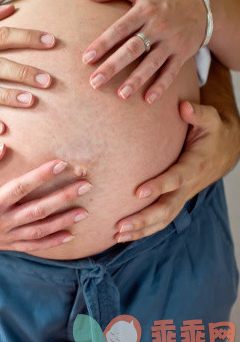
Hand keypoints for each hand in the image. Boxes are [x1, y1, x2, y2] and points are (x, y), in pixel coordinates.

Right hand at [0, 144, 92, 251]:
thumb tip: (2, 148)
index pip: (20, 188)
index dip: (42, 175)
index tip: (62, 163)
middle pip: (37, 211)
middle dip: (63, 198)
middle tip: (85, 185)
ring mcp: (2, 237)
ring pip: (38, 231)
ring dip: (63, 221)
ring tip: (85, 211)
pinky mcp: (4, 244)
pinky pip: (32, 246)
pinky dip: (51, 242)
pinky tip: (69, 235)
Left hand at [82, 0, 206, 103]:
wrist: (202, 7)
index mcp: (144, 11)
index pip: (119, 29)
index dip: (103, 43)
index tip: (86, 59)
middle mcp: (157, 27)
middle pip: (132, 49)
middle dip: (113, 66)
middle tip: (95, 82)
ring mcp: (171, 42)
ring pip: (151, 63)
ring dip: (136, 80)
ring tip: (121, 95)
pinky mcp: (182, 54)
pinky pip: (171, 72)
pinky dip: (161, 86)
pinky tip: (148, 100)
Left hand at [115, 100, 239, 241]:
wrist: (225, 150)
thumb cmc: (213, 132)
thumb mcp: (210, 119)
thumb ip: (197, 113)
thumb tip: (183, 106)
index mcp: (194, 165)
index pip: (175, 178)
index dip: (158, 186)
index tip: (138, 192)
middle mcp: (188, 185)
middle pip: (166, 208)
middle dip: (143, 219)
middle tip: (120, 225)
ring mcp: (182, 195)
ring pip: (163, 219)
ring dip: (141, 230)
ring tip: (117, 234)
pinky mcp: (176, 199)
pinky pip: (162, 220)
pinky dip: (145, 230)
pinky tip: (124, 235)